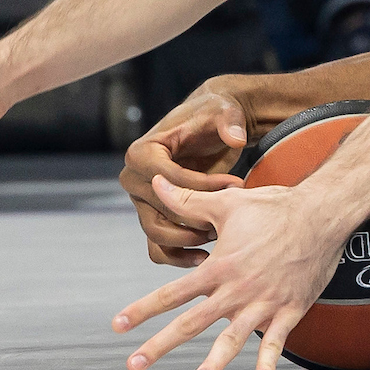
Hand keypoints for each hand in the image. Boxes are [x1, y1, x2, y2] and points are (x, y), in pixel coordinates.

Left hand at [113, 177, 345, 369]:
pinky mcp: (289, 310)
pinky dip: (270, 363)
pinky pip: (277, 342)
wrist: (322, 214)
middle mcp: (237, 290)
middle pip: (192, 323)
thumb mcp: (228, 201)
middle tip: (134, 365)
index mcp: (219, 266)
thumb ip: (189, 201)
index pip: (172, 293)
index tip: (118, 325)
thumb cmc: (274, 207)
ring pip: (233, 339)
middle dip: (159, 345)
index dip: (142, 309)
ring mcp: (263, 303)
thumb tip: (157, 183)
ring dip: (213, 363)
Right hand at [121, 87, 253, 267]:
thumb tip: (236, 139)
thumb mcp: (222, 111)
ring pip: (157, 233)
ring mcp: (141, 202)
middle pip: (162, 210)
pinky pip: (158, 246)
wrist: (210, 128)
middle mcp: (134, 179)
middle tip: (231, 217)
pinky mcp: (152, 217)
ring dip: (189, 239)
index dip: (204, 186)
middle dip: (198, 216)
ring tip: (221, 235)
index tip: (236, 186)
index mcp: (142, 152)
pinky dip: (178, 256)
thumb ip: (229, 121)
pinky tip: (207, 258)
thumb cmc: (213, 117)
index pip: (169, 180)